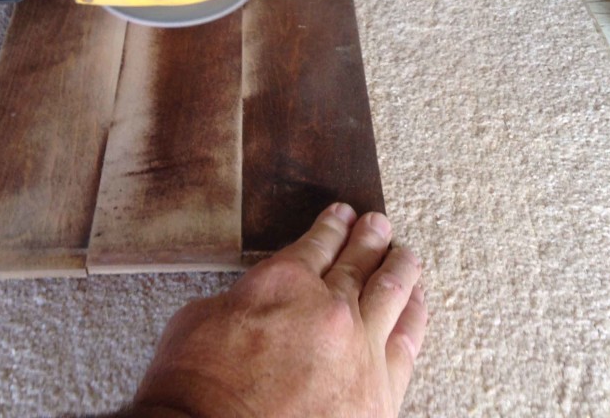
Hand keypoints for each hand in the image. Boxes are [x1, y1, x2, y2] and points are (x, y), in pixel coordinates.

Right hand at [130, 204, 427, 417]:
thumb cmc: (192, 391)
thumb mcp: (198, 319)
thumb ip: (241, 299)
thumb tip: (256, 303)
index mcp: (283, 282)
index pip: (317, 244)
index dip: (332, 226)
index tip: (342, 215)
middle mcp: (329, 308)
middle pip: (358, 263)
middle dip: (369, 239)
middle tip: (378, 225)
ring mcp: (359, 350)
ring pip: (391, 294)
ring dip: (400, 268)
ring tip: (406, 255)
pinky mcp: (379, 394)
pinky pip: (407, 344)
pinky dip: (414, 316)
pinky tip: (416, 304)